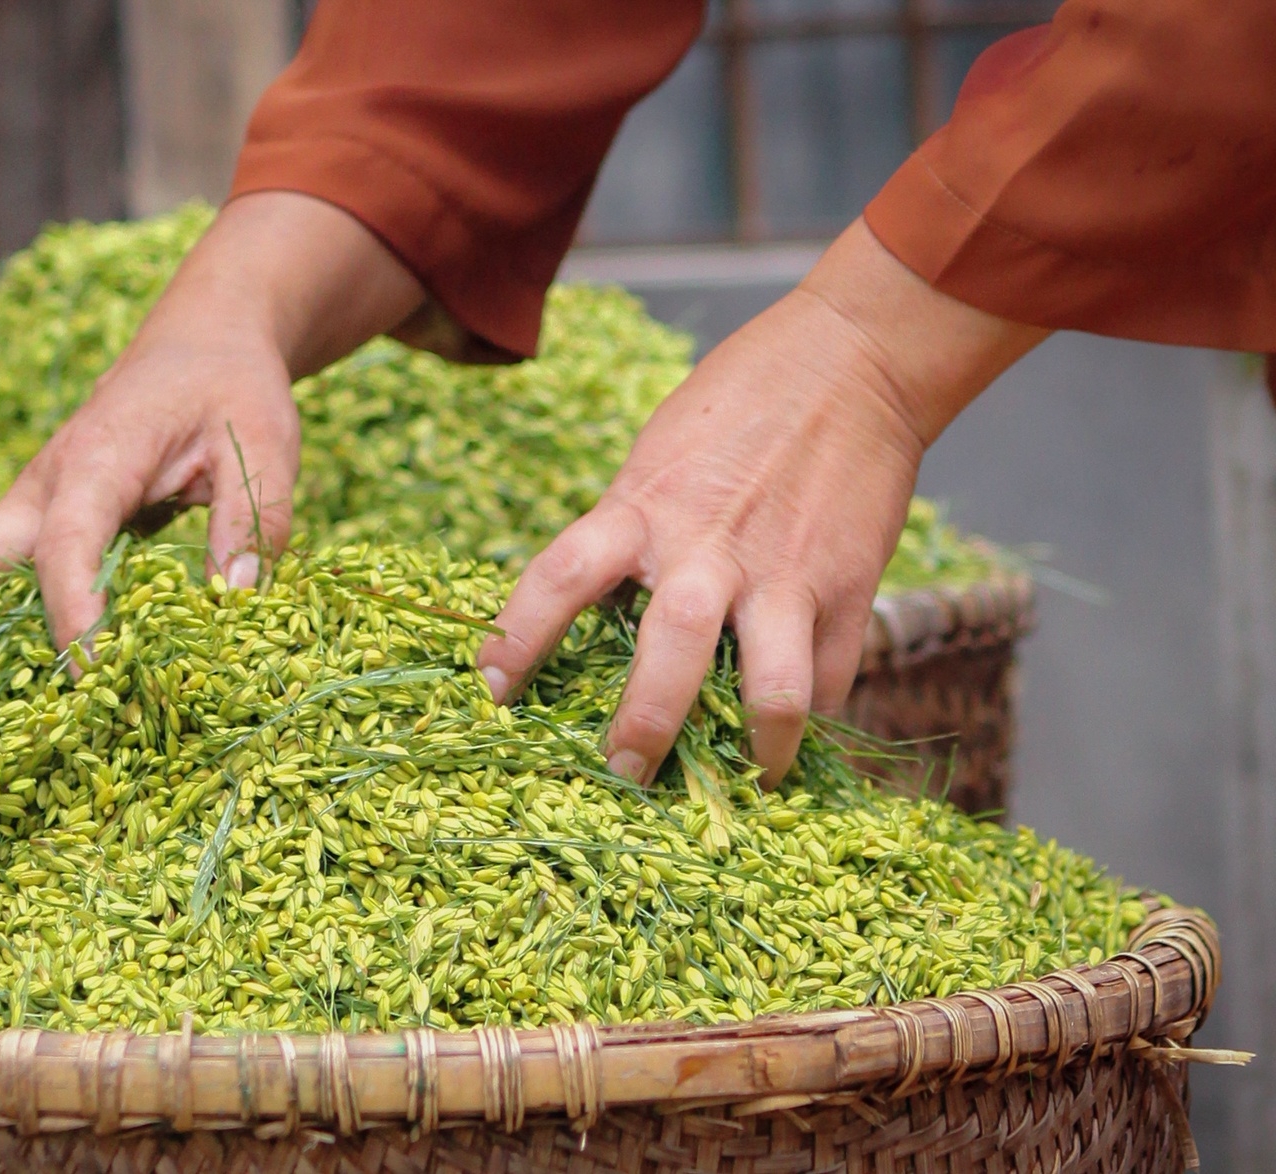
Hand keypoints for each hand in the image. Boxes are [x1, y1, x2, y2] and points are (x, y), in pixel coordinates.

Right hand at [0, 192, 425, 688]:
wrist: (201, 344)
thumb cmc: (231, 387)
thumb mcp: (265, 438)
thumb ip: (254, 515)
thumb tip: (236, 598)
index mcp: (96, 459)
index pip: (66, 544)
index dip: (71, 612)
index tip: (90, 674)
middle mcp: (43, 487)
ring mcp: (33, 509)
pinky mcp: (42, 529)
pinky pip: (0, 585)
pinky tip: (31, 693)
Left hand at [475, 219, 1048, 783]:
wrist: (854, 360)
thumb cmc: (738, 404)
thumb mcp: (656, 459)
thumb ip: (629, 532)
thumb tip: (598, 612)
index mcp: (644, 505)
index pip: (558, 576)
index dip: (516, 638)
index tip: (493, 687)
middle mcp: (710, 548)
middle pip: (669, 657)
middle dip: (642, 728)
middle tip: (621, 772)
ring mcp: (787, 575)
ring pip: (772, 692)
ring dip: (752, 750)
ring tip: (735, 780)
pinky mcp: (851, 589)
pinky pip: (830, 680)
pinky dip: (808, 717)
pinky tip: (786, 732)